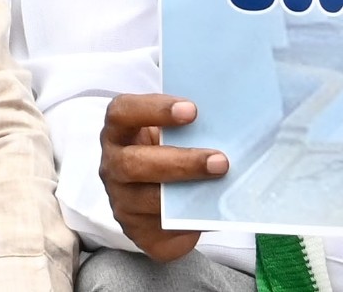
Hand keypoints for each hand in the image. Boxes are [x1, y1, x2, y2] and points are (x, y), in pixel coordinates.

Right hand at [98, 93, 227, 262]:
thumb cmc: (169, 155)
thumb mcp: (172, 136)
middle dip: (180, 162)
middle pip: (133, 162)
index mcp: (118, 132)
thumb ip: (189, 129)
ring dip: (187, 192)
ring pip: (147, 199)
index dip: (153, 109)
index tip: (192, 111)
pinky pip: (160, 232)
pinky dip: (187, 225)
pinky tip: (209, 215)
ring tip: (220, 185)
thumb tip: (229, 127)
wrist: (167, 201)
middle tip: (219, 161)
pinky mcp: (136, 232)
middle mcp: (113, 166)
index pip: (122, 113)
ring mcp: (121, 201)